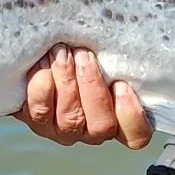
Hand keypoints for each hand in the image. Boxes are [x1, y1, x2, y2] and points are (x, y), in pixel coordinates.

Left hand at [14, 45, 153, 147]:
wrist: (39, 51)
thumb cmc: (80, 48)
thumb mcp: (101, 49)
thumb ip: (114, 55)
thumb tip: (128, 38)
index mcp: (118, 116)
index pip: (136, 135)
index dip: (131, 115)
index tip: (121, 84)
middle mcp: (92, 129)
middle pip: (102, 125)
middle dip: (92, 86)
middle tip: (84, 56)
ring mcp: (64, 129)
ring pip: (71, 118)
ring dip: (66, 80)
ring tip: (61, 52)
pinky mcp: (38, 121)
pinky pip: (40, 111)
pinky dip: (42, 84)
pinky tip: (43, 61)